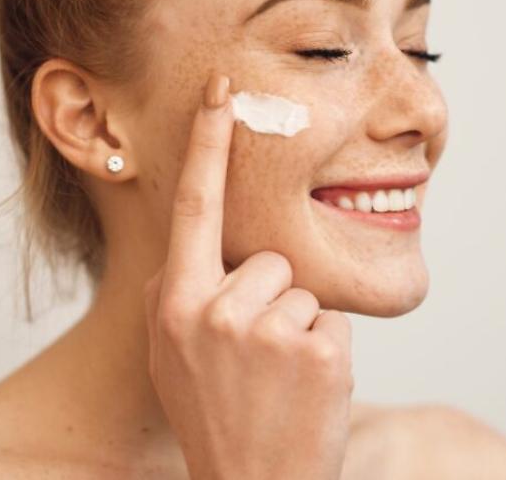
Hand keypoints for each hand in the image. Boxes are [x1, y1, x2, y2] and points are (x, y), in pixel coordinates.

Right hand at [143, 72, 353, 479]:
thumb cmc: (217, 417)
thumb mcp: (175, 355)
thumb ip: (186, 295)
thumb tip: (205, 247)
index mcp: (173, 302)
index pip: (193, 206)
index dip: (207, 143)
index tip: (221, 88)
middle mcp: (211, 308)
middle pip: (270, 259)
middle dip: (273, 302)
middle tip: (256, 365)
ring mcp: (263, 329)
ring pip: (304, 290)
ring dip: (300, 331)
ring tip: (276, 382)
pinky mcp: (313, 349)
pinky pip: (332, 322)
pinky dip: (327, 355)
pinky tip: (303, 392)